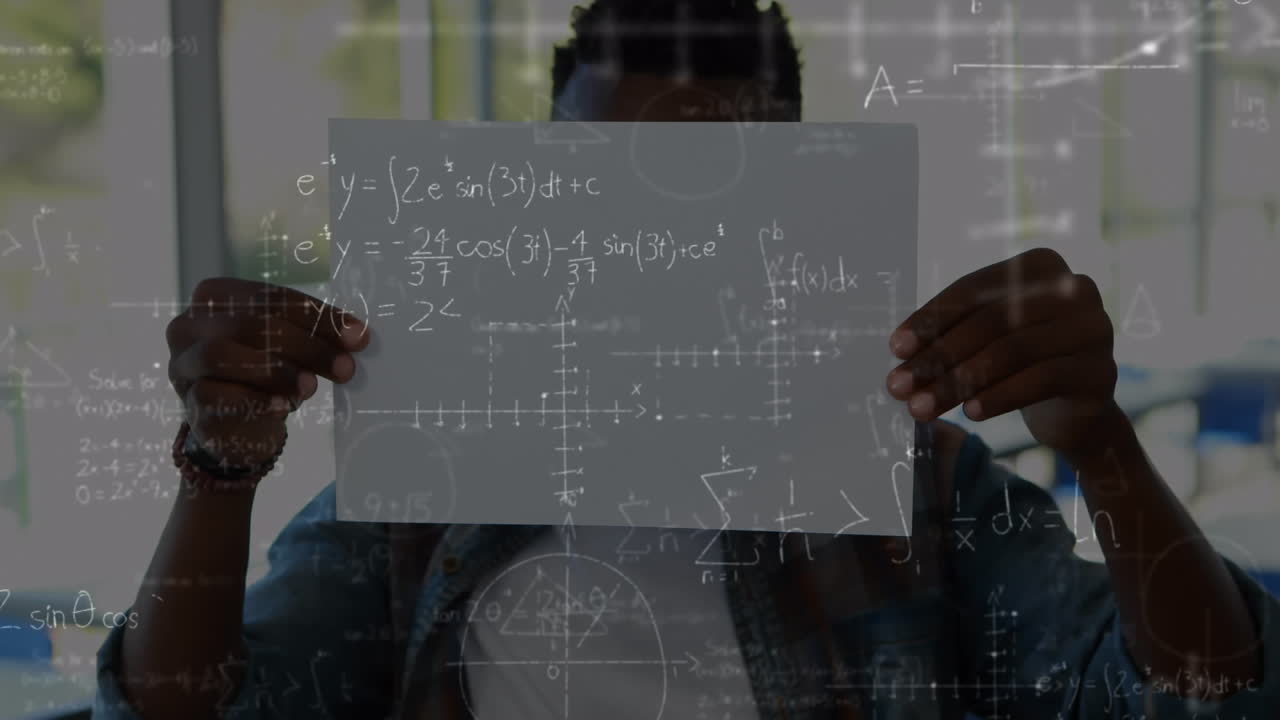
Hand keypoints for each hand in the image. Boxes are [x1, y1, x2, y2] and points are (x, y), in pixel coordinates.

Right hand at [165, 278, 369, 466]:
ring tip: (311, 387)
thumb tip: (358, 335)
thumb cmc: (266, 371)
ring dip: (275, 370)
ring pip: (222, 354)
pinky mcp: (186, 399)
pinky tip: (283, 406)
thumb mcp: (291, 346)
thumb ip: (314, 334)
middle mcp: (192, 322)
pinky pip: (214, 395)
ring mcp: (183, 361)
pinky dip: (253, 399)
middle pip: (249, 323)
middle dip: (305, 345)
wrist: (238, 424)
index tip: (359, 337)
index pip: (270, 296)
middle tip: (345, 368)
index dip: (317, 316)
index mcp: (218, 295)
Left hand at [884, 248, 1120, 454]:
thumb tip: (901, 354)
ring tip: (923, 407)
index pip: (974, 290)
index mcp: (1039, 266)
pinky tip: (970, 413)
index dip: (931, 320)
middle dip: (938, 357)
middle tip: (900, 386)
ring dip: (958, 382)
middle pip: (990, 321)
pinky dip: (999, 397)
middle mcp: (1074, 288)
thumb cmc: (1019, 364)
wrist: (1074, 411)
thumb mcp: (986, 338)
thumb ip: (952, 333)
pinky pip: (1039, 380)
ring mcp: (1093, 328)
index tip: (896, 350)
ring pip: (1012, 352)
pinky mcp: (1100, 371)